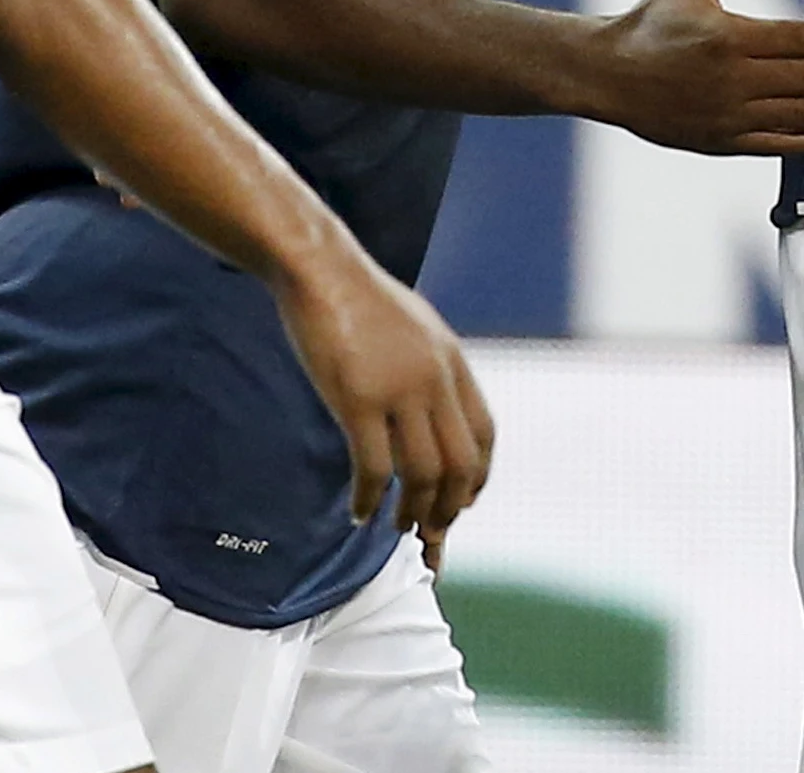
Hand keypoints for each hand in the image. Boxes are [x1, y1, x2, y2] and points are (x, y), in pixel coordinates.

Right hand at [270, 238, 494, 545]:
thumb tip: (429, 409)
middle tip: (431, 536)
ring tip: (398, 530)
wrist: (320, 267)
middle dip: (449, 509)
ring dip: (412, 512)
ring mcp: (399, 390)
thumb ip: (430, 367)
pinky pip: (372, 467)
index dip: (477, 476)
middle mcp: (435, 379)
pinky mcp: (357, 399)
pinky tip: (358, 514)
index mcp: (453, 362)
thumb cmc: (359, 298)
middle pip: (460, 464)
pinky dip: (368, 499)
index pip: (483, 434)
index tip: (462, 504)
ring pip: (422, 474)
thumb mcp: (416, 328)